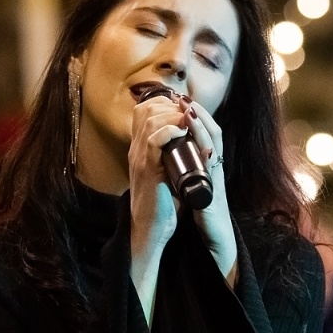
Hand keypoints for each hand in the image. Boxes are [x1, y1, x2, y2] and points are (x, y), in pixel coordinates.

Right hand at [128, 91, 188, 274]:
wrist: (152, 229)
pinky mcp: (146, 169)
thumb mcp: (169, 172)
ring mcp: (140, 157)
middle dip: (171, 105)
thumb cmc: (164, 203)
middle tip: (188, 112)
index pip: (145, 110)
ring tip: (188, 120)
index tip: (184, 108)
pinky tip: (182, 132)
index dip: (165, 103)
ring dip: (172, 115)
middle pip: (147, 109)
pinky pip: (154, 140)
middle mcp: (137, 149)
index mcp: (141, 148)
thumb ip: (176, 155)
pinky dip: (169, 131)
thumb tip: (196, 140)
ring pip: (150, 120)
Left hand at [179, 98, 236, 281]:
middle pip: (212, 132)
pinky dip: (206, 152)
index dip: (194, 116)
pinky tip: (201, 142)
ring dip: (202, 126)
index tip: (179, 101)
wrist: (212, 238)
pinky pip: (212, 167)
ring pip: (214, 145)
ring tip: (189, 110)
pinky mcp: (214, 191)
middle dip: (199, 113)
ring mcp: (216, 177)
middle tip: (183, 98)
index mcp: (206, 164)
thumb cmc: (201, 212)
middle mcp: (214, 166)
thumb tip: (171, 152)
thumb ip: (186, 168)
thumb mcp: (191, 184)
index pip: (203, 133)